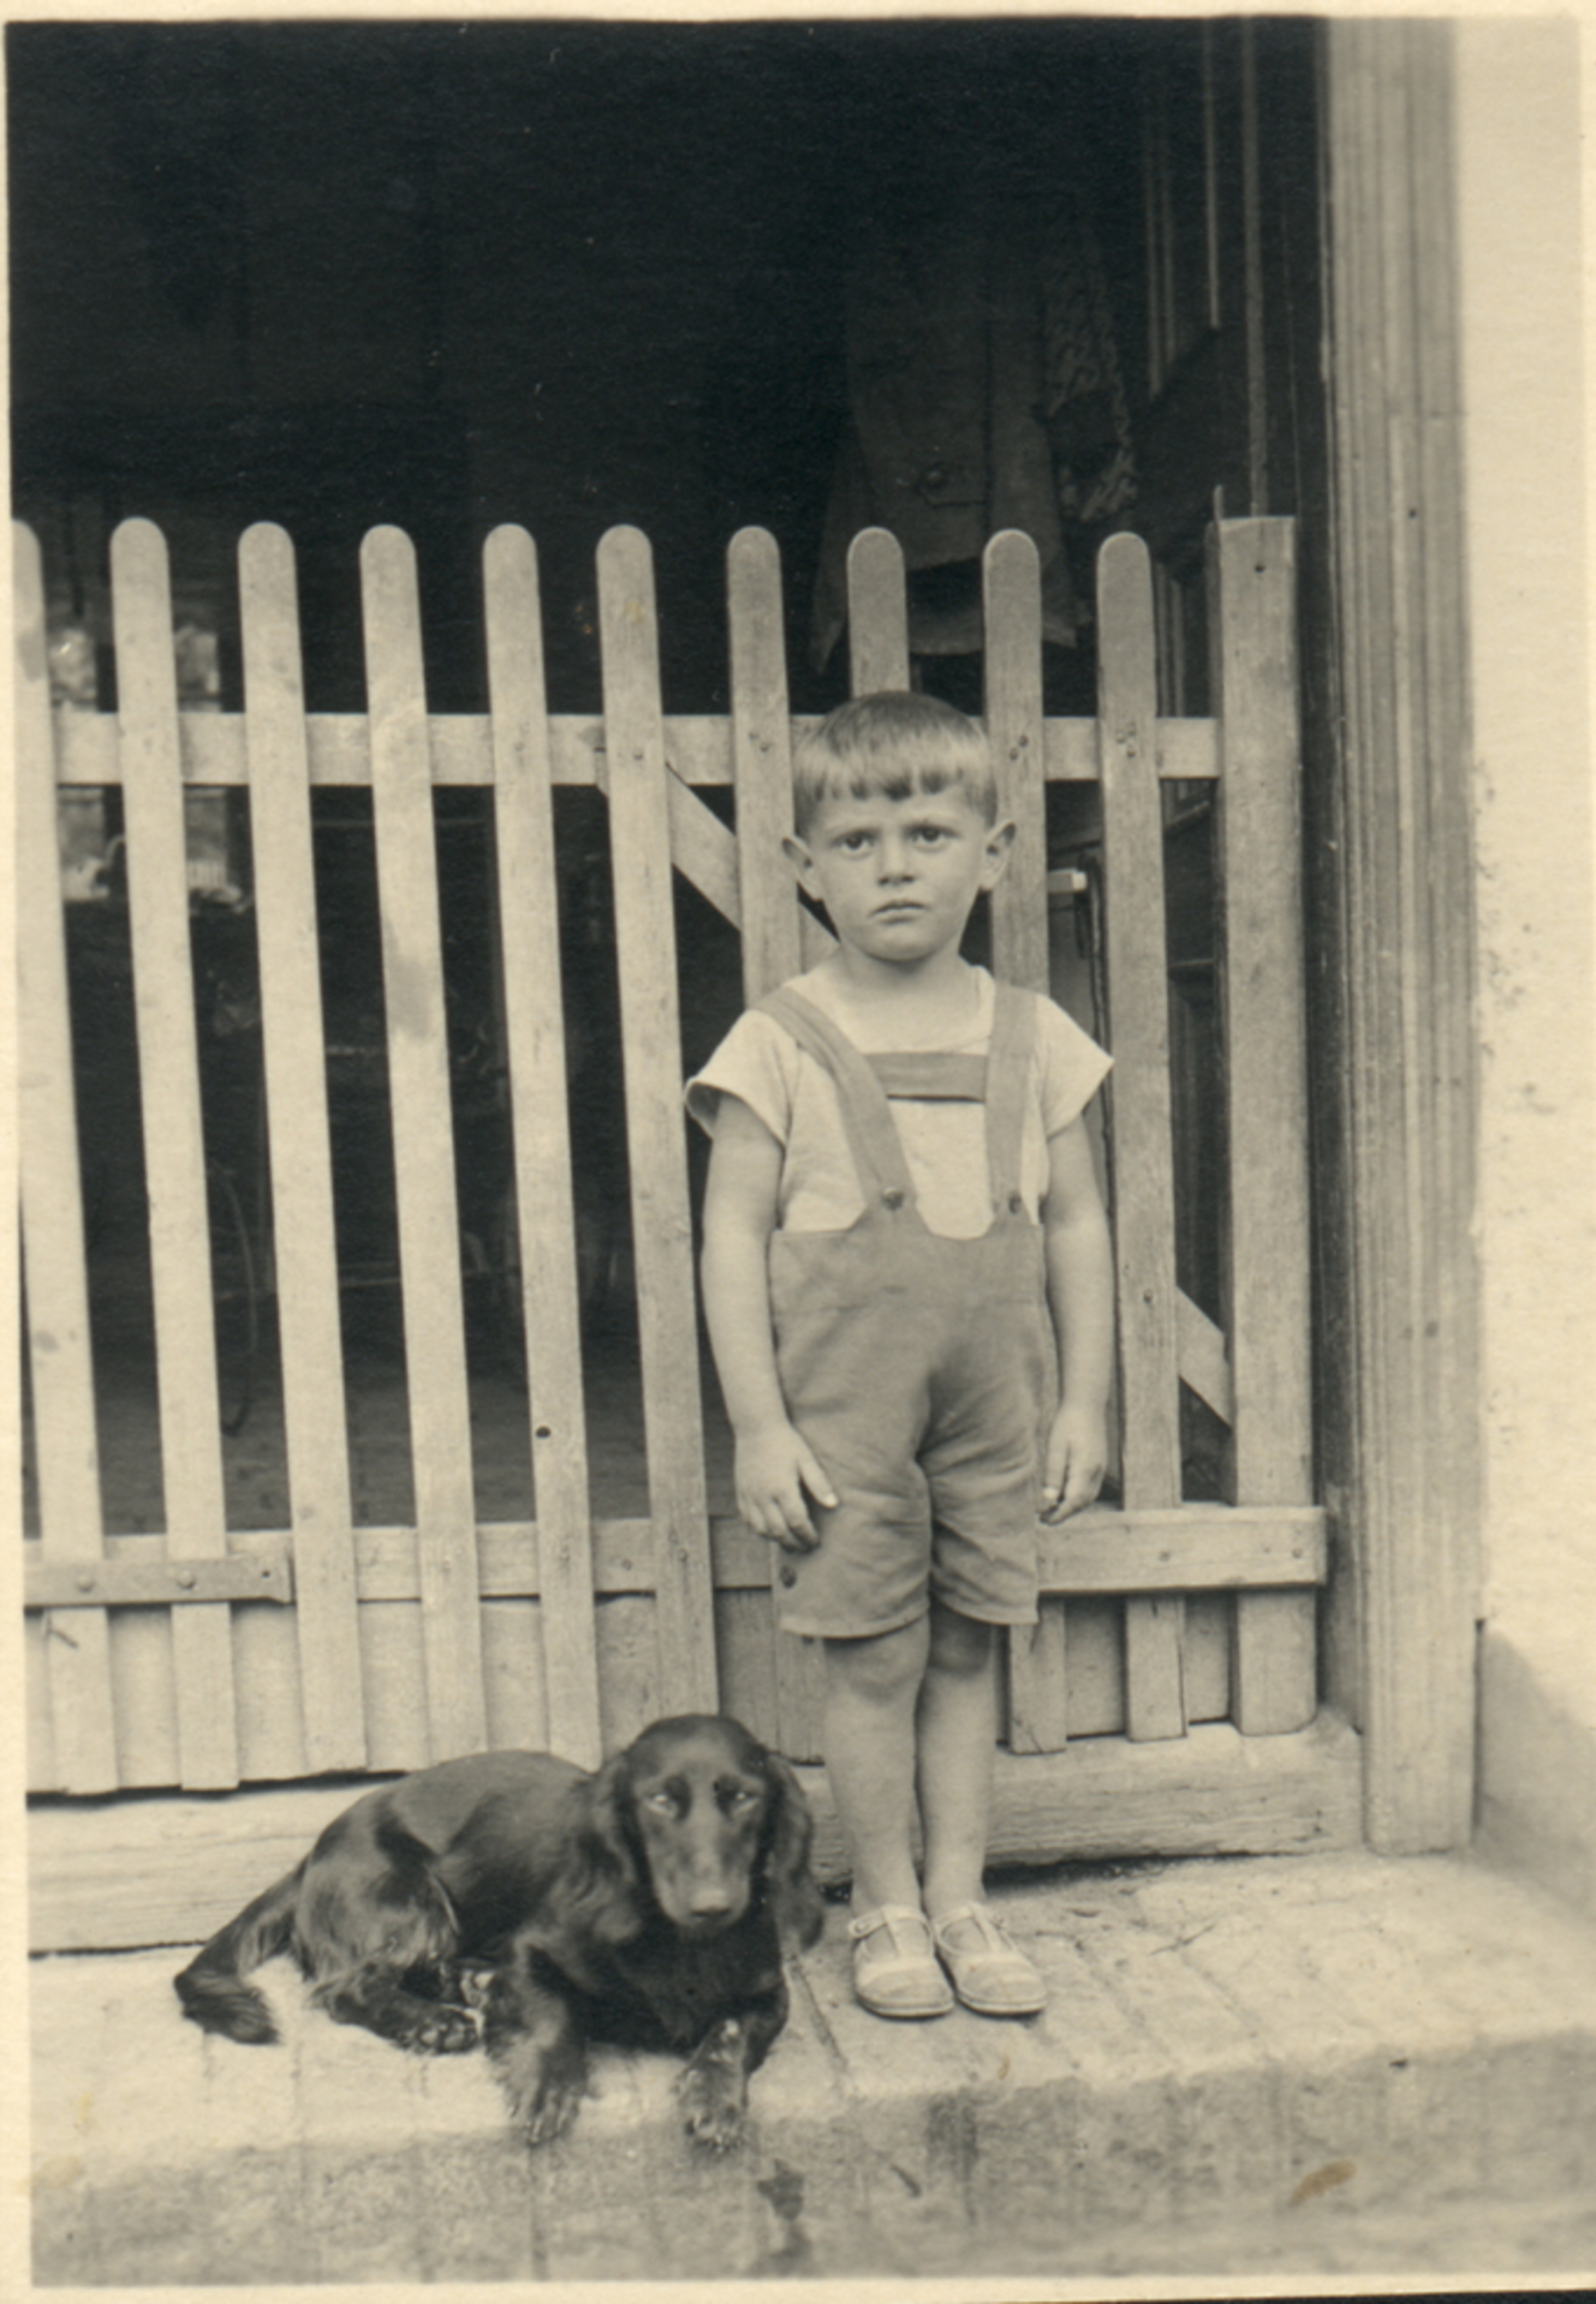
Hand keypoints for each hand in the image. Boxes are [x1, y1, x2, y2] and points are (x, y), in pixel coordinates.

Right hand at [734, 1423, 836, 1551]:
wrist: (756, 1427)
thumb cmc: (785, 1442)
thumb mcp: (806, 1459)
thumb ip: (819, 1483)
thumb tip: (833, 1504)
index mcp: (782, 1487)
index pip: (797, 1521)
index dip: (807, 1535)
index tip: (815, 1540)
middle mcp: (764, 1495)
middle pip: (778, 1530)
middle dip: (793, 1543)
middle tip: (804, 1547)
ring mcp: (750, 1495)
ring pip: (760, 1529)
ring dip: (775, 1539)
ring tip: (788, 1543)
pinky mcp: (741, 1493)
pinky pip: (747, 1520)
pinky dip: (758, 1530)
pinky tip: (769, 1531)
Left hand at [1040, 1400, 1106, 1522]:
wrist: (1087, 1404)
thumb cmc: (1068, 1422)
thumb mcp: (1055, 1446)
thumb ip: (1053, 1473)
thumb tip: (1048, 1499)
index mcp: (1085, 1469)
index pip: (1073, 1501)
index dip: (1058, 1514)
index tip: (1043, 1520)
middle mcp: (1096, 1472)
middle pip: (1082, 1503)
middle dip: (1064, 1514)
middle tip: (1043, 1519)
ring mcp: (1100, 1469)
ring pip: (1087, 1498)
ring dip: (1071, 1507)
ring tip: (1051, 1510)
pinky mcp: (1098, 1465)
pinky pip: (1090, 1489)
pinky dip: (1077, 1497)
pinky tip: (1064, 1495)